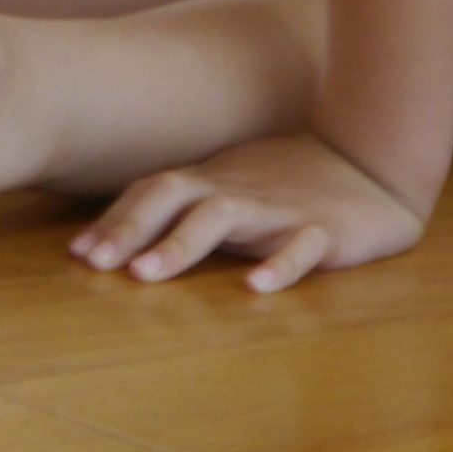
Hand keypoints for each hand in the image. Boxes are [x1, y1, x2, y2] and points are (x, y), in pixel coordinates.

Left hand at [68, 131, 428, 293]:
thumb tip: (121, 235)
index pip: (155, 191)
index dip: (116, 219)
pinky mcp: (327, 229)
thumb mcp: (235, 186)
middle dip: (132, 227)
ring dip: (181, 243)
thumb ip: (188, 205)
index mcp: (218, 181)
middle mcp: (241, 189)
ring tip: (146, 275)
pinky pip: (302, 246)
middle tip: (94, 264)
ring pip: (227, 217)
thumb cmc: (293, 180)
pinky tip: (256, 288)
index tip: (77, 254)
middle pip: (177, 195)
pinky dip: (279, 264)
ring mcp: (282, 207)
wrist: (375, 164)